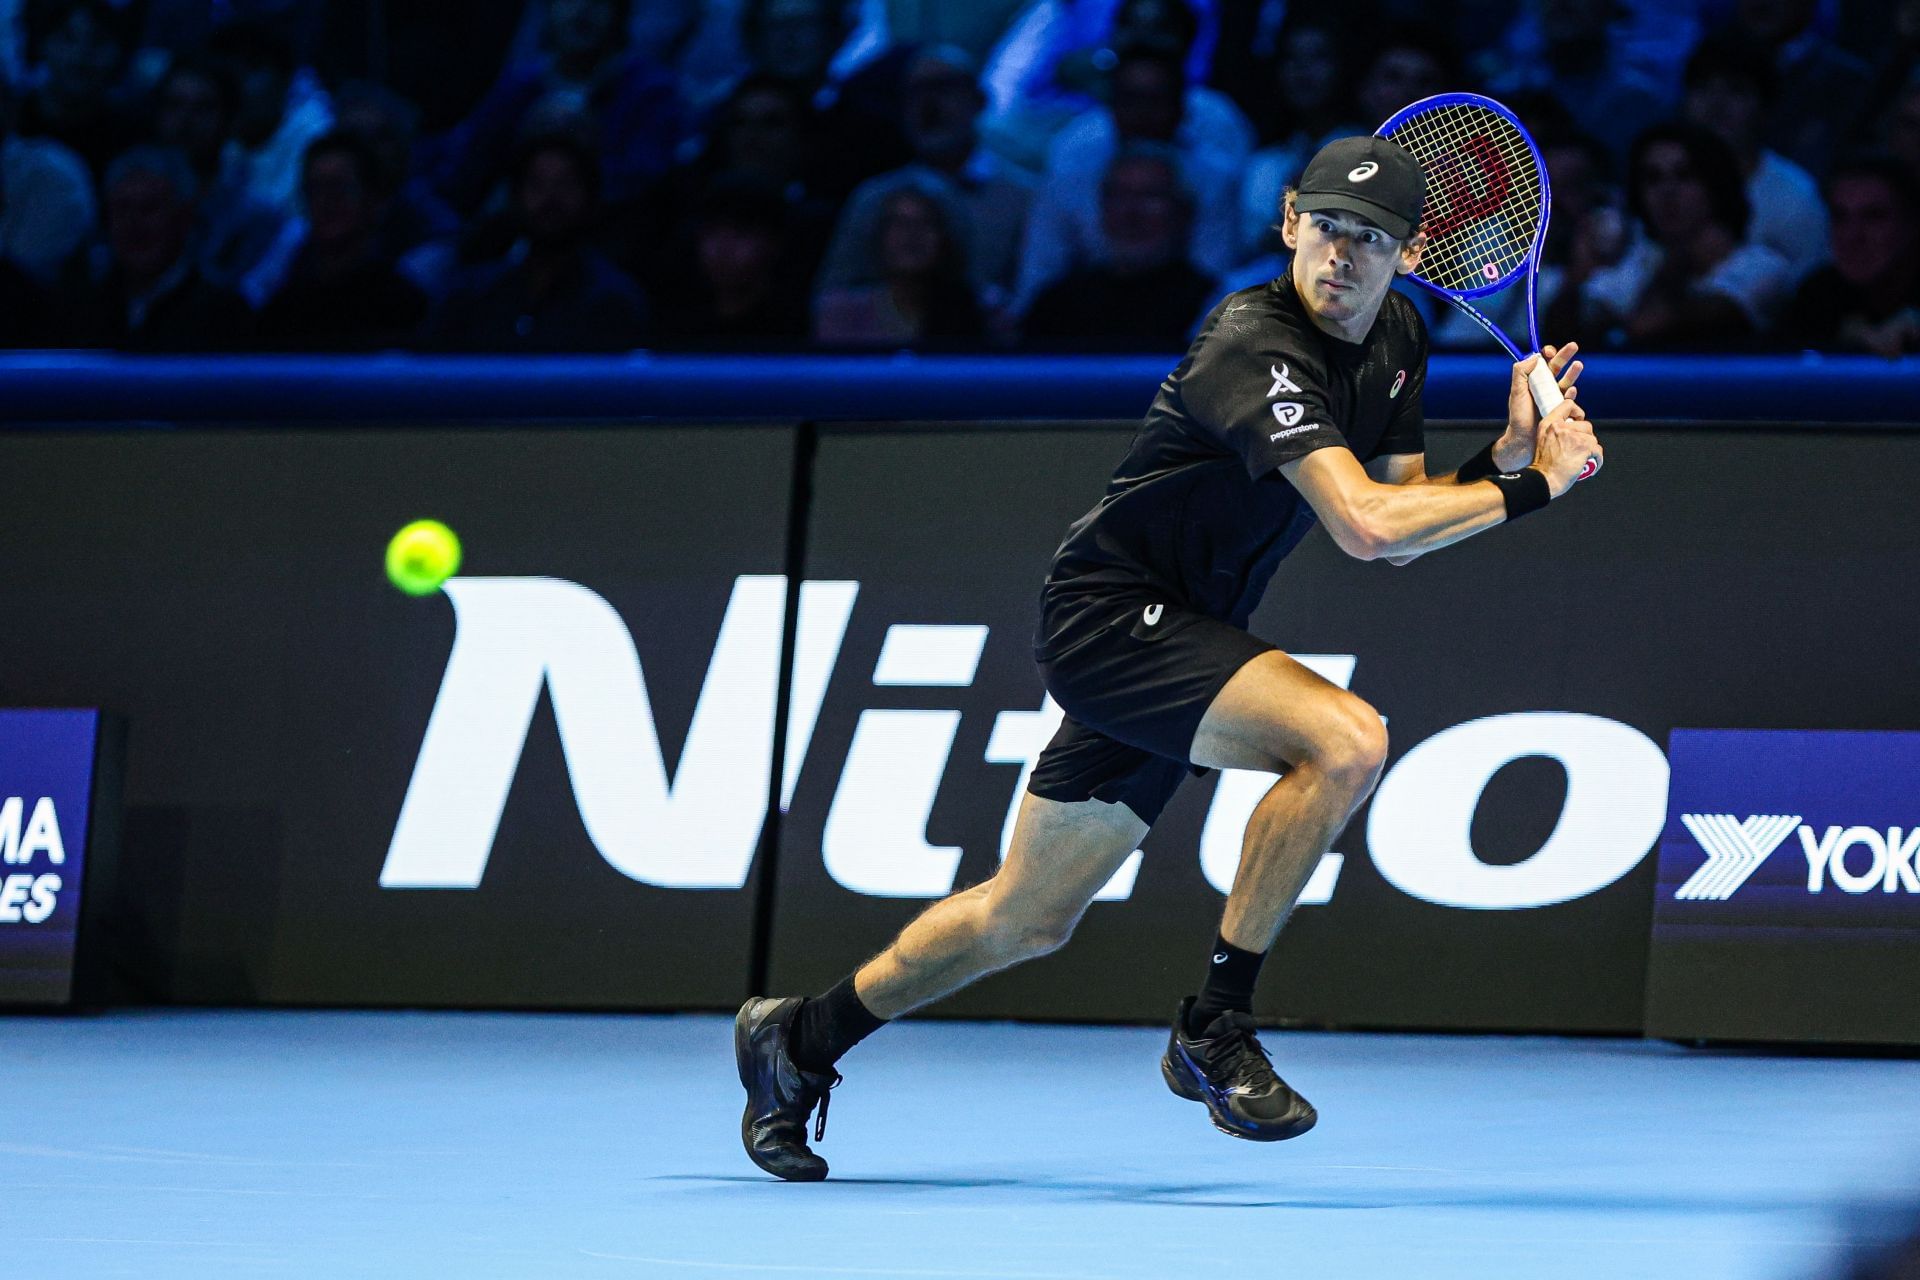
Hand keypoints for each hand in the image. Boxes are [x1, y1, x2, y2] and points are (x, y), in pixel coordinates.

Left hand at [1497, 343, 1582, 468]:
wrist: (1525, 441)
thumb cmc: (1519, 418)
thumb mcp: (1517, 393)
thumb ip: (1521, 373)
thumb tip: (1534, 357)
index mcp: (1532, 382)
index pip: (1542, 363)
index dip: (1547, 355)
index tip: (1550, 350)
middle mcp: (1544, 388)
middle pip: (1557, 368)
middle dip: (1565, 356)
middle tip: (1573, 346)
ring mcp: (1554, 398)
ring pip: (1566, 381)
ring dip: (1572, 372)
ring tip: (1578, 365)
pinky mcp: (1561, 409)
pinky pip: (1569, 399)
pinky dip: (1571, 393)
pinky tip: (1572, 391)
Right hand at [1531, 398, 1601, 498]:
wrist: (1543, 480)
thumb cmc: (1542, 467)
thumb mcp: (1542, 442)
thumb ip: (1554, 432)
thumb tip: (1571, 429)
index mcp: (1548, 424)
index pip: (1567, 405)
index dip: (1577, 411)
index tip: (1579, 419)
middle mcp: (1560, 427)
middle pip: (1585, 425)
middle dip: (1585, 437)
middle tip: (1579, 449)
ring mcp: (1573, 436)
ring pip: (1592, 438)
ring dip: (1591, 449)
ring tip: (1583, 459)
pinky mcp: (1584, 446)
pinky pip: (1598, 450)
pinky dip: (1597, 459)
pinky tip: (1590, 465)